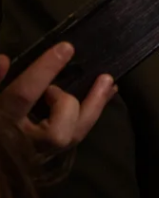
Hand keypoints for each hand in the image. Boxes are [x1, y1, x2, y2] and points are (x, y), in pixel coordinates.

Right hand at [0, 42, 116, 152]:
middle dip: (68, 103)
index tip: (66, 48)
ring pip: (73, 137)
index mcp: (4, 122)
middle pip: (56, 133)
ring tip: (107, 80)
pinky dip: (92, 111)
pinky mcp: (53, 151)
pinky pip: (78, 132)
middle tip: (66, 81)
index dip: (44, 71)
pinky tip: (107, 91)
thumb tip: (3, 60)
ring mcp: (41, 152)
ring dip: (93, 107)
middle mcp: (25, 143)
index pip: (23, 96)